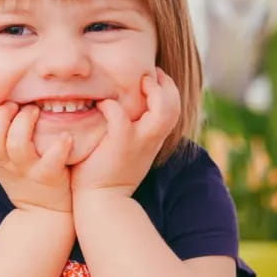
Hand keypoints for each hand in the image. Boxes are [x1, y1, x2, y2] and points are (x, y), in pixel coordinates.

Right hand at [0, 99, 72, 214]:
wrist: (45, 213)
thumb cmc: (25, 176)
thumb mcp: (4, 159)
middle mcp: (7, 162)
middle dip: (0, 115)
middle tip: (14, 103)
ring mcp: (27, 169)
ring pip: (17, 145)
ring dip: (25, 123)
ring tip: (35, 110)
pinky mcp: (48, 177)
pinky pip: (51, 162)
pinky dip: (58, 147)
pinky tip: (66, 137)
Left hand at [70, 68, 180, 197]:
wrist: (101, 202)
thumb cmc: (106, 174)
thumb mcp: (125, 150)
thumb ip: (129, 131)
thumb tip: (119, 109)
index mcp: (153, 139)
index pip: (173, 108)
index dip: (167, 89)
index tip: (153, 77)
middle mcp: (151, 139)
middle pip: (174, 106)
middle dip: (166, 85)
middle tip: (150, 74)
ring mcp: (138, 142)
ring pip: (163, 111)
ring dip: (153, 91)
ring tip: (139, 82)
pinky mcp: (120, 145)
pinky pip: (121, 118)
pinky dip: (112, 106)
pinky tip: (102, 104)